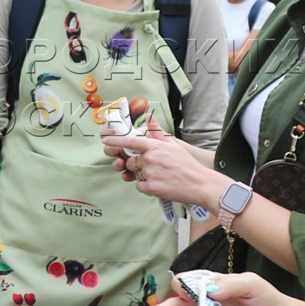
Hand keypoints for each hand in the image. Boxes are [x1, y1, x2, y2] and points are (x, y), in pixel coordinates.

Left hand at [103, 127, 220, 209]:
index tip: (105, 139)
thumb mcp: (173, 145)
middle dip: (138, 164)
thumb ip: (157, 132)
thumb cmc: (187, 164)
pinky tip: (159, 184)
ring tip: (159, 176)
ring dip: (142, 175)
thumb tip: (148, 117)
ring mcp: (150, 173)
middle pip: (131, 161)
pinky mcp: (151, 187)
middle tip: (154, 167)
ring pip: (135, 174)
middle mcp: (150, 158)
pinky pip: (139, 186)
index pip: (130, 141)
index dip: (115, 140)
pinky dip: (146, 187)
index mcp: (155, 146)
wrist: (199, 184)